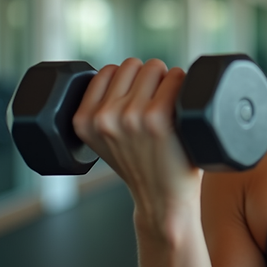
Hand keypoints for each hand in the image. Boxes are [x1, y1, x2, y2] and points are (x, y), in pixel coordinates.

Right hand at [72, 58, 201, 225]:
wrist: (162, 201)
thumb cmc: (142, 166)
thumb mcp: (105, 140)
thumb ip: (103, 110)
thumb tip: (120, 71)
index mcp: (83, 121)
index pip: (106, 71)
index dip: (126, 81)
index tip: (136, 99)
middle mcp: (103, 117)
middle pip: (132, 64)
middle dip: (146, 78)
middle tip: (156, 104)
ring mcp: (130, 115)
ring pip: (154, 67)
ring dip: (166, 80)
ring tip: (169, 107)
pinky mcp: (157, 116)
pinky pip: (175, 77)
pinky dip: (183, 85)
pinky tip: (182, 106)